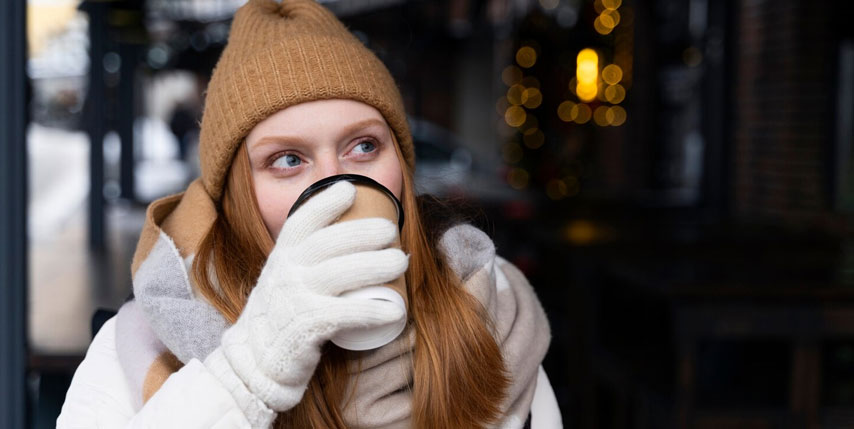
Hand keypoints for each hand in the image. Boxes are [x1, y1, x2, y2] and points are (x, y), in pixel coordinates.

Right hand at [211, 181, 407, 411]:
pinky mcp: (306, 328)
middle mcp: (286, 272)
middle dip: (364, 232)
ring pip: (341, 273)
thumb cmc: (281, 313)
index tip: (350, 189)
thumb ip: (305, 255)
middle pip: (330, 243)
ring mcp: (295, 299)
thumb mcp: (285, 275)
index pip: (302, 221)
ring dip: (377, 265)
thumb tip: (346, 228)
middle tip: (391, 232)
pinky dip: (373, 311)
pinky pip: (345, 314)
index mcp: (282, 255)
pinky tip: (395, 309)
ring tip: (402, 262)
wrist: (255, 360)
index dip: (325, 202)